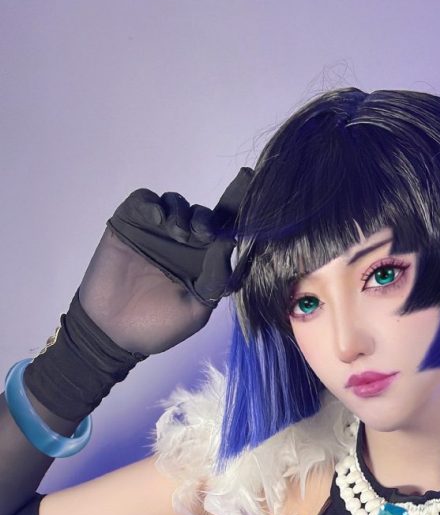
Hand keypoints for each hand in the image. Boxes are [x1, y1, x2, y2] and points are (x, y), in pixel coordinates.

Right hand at [78, 168, 252, 355]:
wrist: (113, 334)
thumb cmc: (159, 327)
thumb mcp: (196, 309)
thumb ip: (215, 278)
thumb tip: (230, 243)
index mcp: (204, 261)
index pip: (225, 230)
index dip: (238, 204)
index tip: (249, 181)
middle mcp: (183, 243)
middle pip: (202, 213)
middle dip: (206, 219)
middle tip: (203, 234)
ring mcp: (155, 231)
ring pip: (175, 203)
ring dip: (181, 213)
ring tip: (178, 233)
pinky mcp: (129, 223)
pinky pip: (144, 201)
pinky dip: (153, 204)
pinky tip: (158, 219)